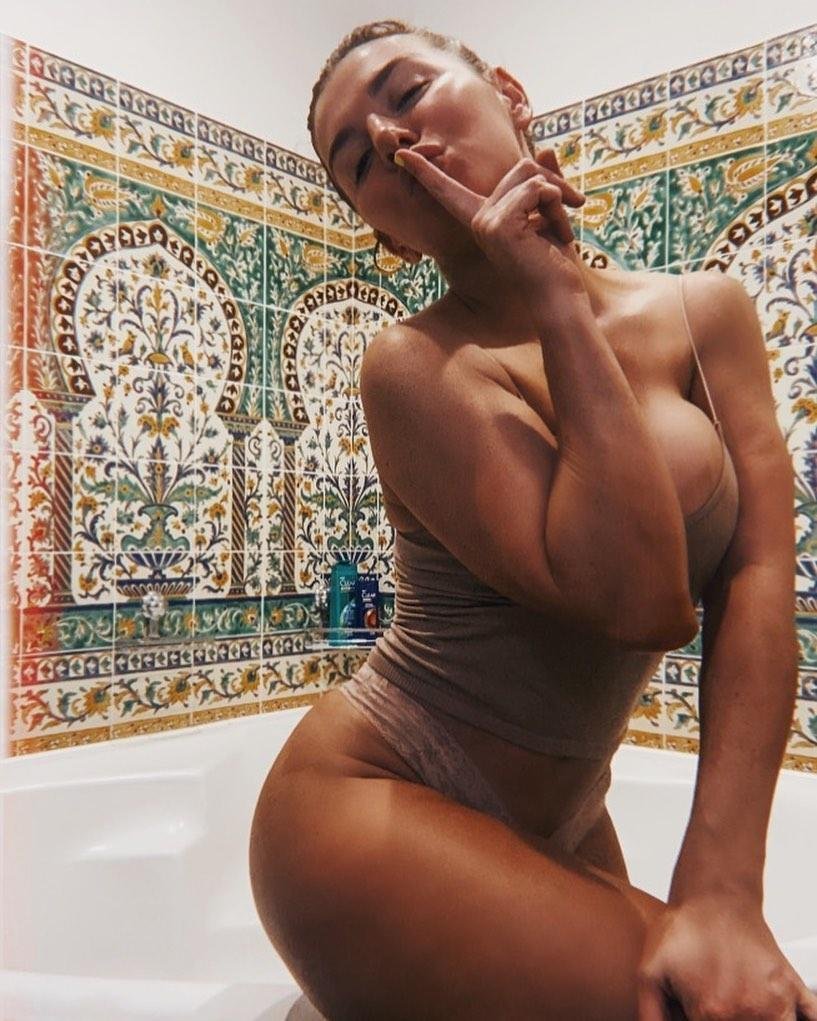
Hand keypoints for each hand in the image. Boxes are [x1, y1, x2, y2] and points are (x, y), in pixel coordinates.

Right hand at [394, 145, 586, 300]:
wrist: (559, 298)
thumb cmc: (556, 264)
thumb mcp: (550, 215)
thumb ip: (544, 184)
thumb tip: (544, 150)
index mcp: (482, 219)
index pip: (450, 190)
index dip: (425, 171)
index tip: (400, 155)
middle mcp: (478, 220)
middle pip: (521, 166)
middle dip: (554, 184)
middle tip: (572, 209)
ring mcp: (485, 223)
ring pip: (532, 176)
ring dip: (558, 199)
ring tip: (561, 231)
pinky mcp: (499, 225)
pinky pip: (538, 190)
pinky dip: (558, 208)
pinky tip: (560, 234)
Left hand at [636, 894, 816, 1019]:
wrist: (713, 895)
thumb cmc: (681, 931)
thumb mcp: (649, 973)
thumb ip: (652, 1016)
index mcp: (712, 1013)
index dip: (696, 1020)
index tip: (696, 1011)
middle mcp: (749, 1012)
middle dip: (725, 1019)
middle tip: (715, 1005)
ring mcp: (775, 1002)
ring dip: (757, 1020)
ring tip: (739, 1004)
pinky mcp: (792, 989)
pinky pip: (809, 1018)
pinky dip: (797, 1019)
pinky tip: (775, 1012)